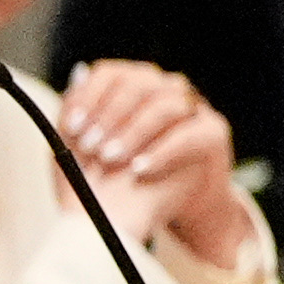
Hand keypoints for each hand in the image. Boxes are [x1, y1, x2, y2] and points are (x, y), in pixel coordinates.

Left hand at [59, 54, 248, 263]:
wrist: (150, 210)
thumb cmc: (110, 173)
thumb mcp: (84, 149)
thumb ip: (78, 115)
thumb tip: (77, 74)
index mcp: (132, 84)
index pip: (110, 74)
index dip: (88, 98)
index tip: (72, 128)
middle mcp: (164, 88)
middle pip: (138, 85)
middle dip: (110, 117)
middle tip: (89, 147)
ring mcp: (192, 107)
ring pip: (165, 106)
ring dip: (134, 133)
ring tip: (110, 159)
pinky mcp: (211, 132)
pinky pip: (189, 136)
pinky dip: (160, 152)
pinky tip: (138, 170)